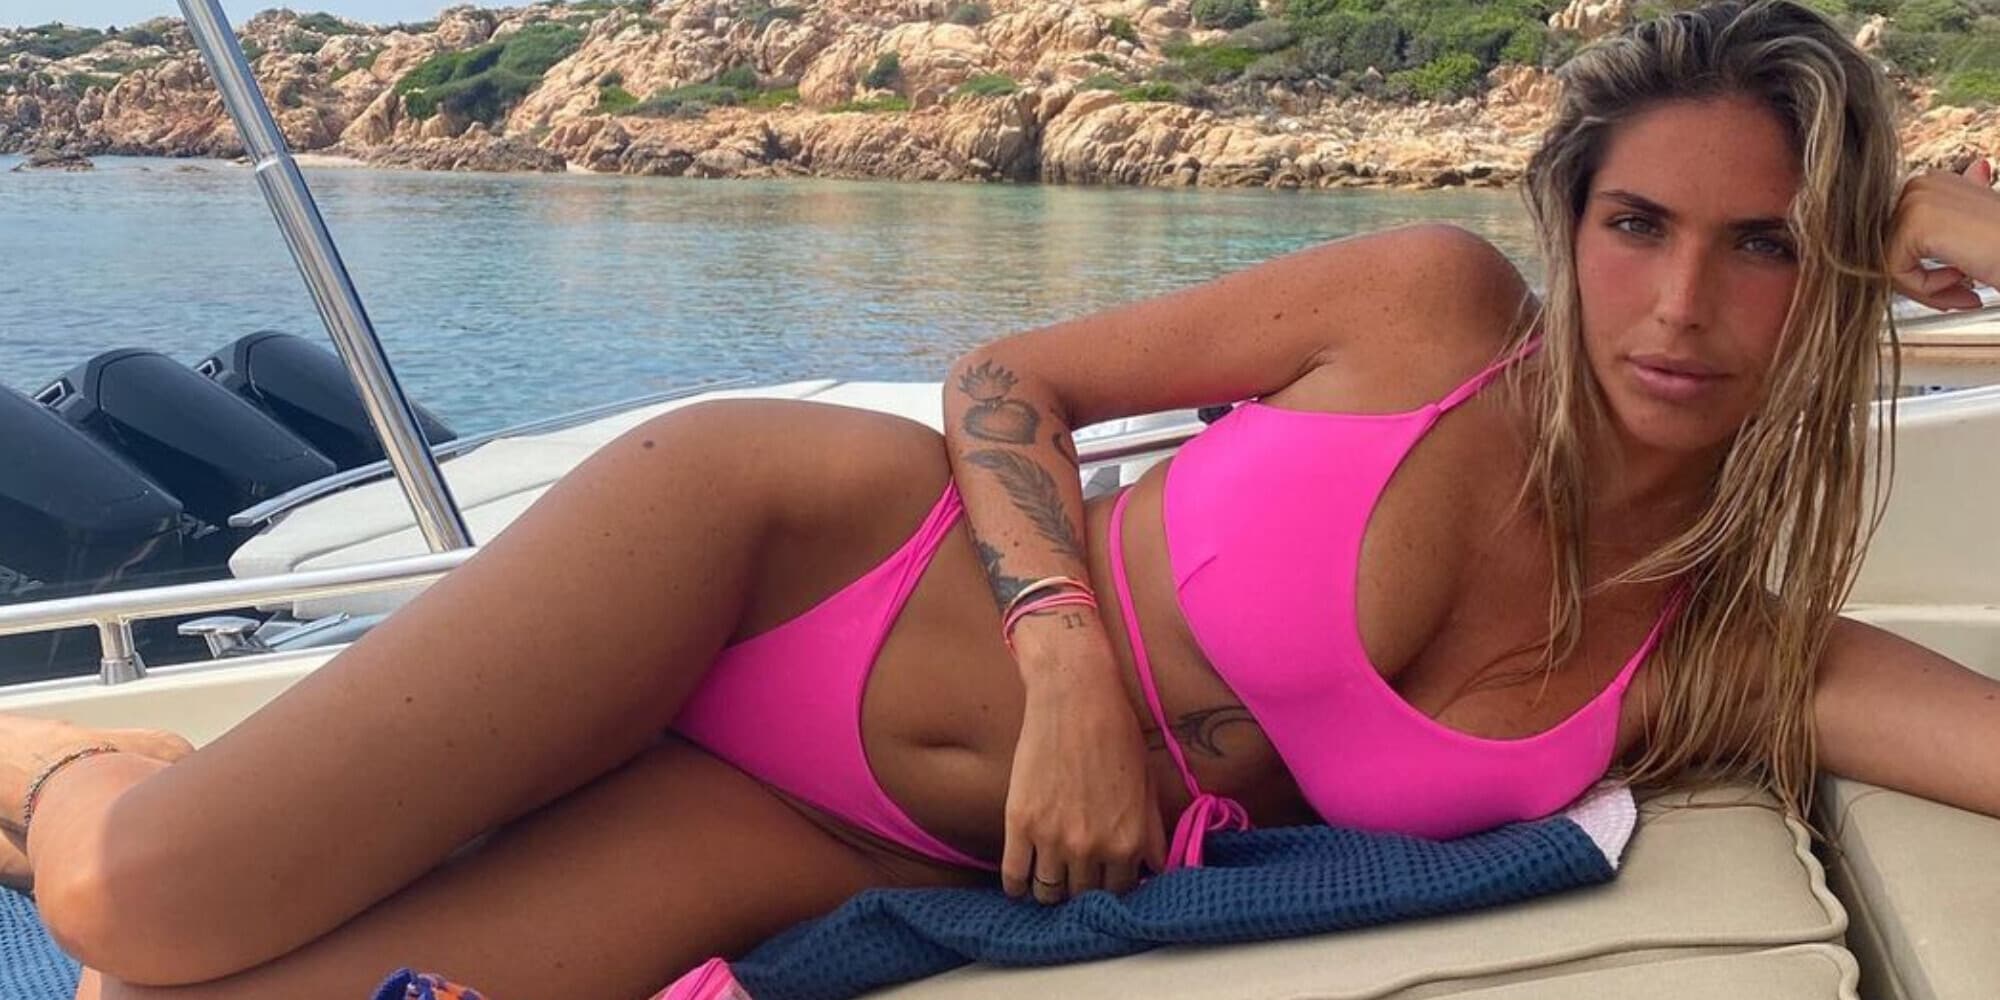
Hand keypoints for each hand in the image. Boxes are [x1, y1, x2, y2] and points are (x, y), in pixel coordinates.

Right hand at [1001, 651, 1165, 905]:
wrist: (1074, 699)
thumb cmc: (1116, 735)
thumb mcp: (1146, 785)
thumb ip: (1152, 832)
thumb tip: (1156, 867)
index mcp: (1127, 842)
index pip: (1120, 891)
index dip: (1112, 885)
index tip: (1103, 879)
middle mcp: (1091, 848)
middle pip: (1083, 895)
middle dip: (1082, 889)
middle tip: (1075, 878)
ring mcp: (1052, 838)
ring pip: (1048, 892)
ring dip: (1050, 892)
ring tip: (1049, 880)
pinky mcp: (1020, 824)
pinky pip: (1014, 876)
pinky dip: (1017, 886)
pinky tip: (1020, 883)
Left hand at [1888, 156, 1999, 309]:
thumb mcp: (1982, 223)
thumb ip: (1964, 205)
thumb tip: (1974, 171)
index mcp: (1935, 182)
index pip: (1902, 237)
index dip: (1928, 264)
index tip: (1960, 275)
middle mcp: (1920, 183)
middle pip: (1892, 250)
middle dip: (1925, 279)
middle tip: (1962, 288)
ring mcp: (1914, 201)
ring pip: (1890, 264)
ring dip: (1929, 288)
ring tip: (1965, 286)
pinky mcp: (1913, 224)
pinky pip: (1894, 273)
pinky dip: (1926, 290)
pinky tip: (1962, 279)